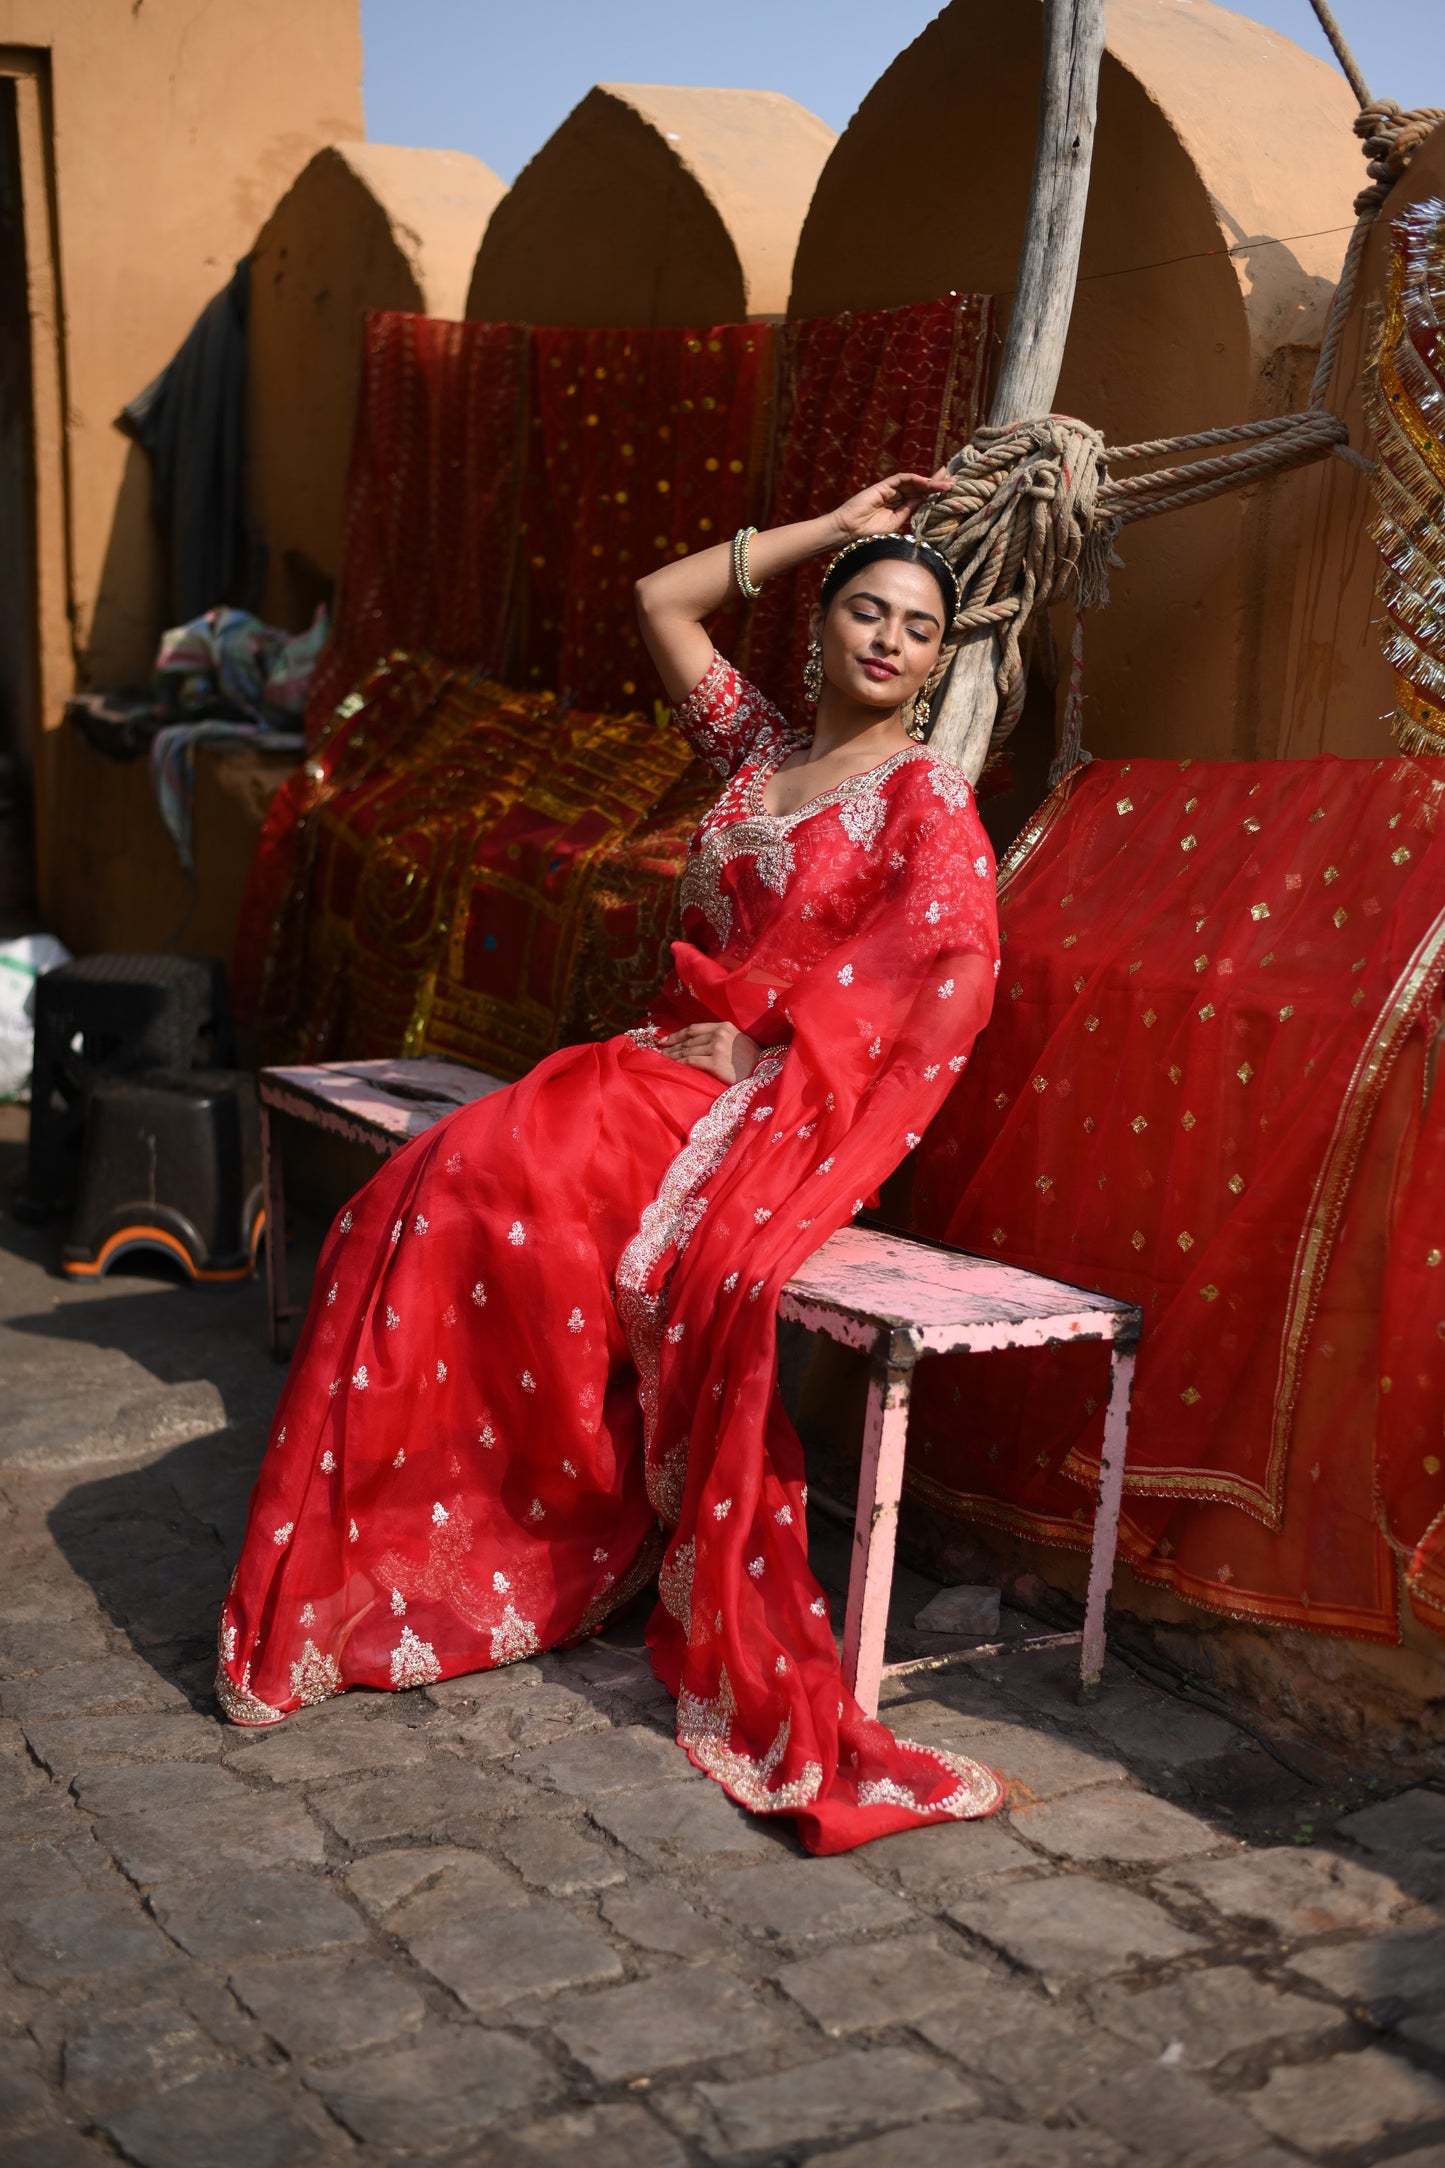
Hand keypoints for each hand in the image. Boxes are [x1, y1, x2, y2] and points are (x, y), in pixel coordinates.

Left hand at [657, 1022, 761, 1084]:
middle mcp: (719, 1034)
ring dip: (672, 1056)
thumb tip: (695, 1044)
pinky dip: (679, 1063)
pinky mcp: (716, 1062)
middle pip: (688, 1040)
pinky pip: (691, 1061)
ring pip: (687, 1050)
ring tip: (662, 1060)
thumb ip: (719, 1038)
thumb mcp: (737, 1041)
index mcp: (724, 1026)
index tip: (664, 1040)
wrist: (765, 1074)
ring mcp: (717, 1048)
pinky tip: (672, 1066)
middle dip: (671, 1047)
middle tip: (658, 1053)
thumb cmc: (751, 1061)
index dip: (676, 1035)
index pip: (693, 1029)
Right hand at [830, 468, 951, 544]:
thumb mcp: (895, 526)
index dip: (935, 492)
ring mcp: (890, 490)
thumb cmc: (867, 536)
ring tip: (947, 483)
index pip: (921, 497)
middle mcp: (897, 497)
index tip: (951, 488)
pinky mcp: (884, 486)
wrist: (848, 533)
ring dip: (931, 482)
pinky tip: (928, 482)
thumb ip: (909, 514)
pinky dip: (916, 479)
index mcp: (900, 509)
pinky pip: (902, 479)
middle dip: (938, 482)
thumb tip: (926, 507)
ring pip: (915, 482)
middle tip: (955, 478)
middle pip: (921, 487)